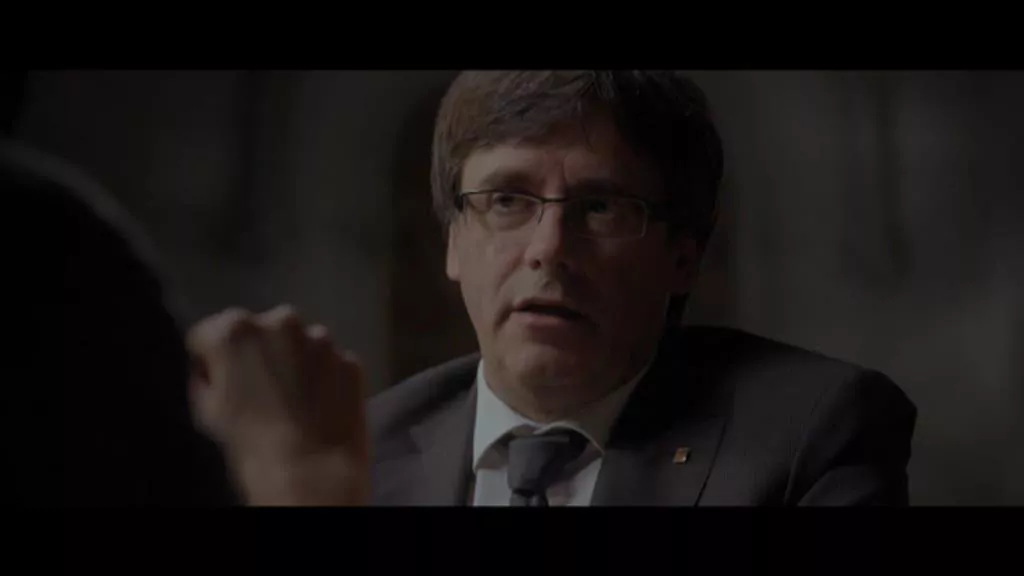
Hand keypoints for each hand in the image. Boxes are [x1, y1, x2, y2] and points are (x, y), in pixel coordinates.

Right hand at [188, 305, 368, 505]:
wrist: (311, 472)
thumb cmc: (250, 444)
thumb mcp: (206, 409)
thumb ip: (207, 376)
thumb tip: (214, 371)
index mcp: (233, 329)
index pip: (210, 334)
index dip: (212, 360)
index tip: (219, 381)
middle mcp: (280, 321)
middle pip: (260, 331)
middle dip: (257, 355)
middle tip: (259, 392)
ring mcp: (321, 339)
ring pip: (299, 344)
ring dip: (294, 362)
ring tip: (292, 403)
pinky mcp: (350, 359)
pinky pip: (330, 363)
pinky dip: (324, 378)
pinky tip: (319, 407)